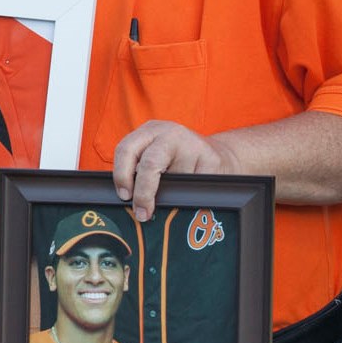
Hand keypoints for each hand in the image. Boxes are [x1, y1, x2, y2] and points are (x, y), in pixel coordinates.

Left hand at [112, 120, 229, 221]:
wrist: (220, 154)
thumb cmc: (179, 159)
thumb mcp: (155, 155)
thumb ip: (139, 169)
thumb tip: (126, 198)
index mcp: (150, 131)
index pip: (126, 149)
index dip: (121, 175)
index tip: (125, 196)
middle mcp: (170, 133)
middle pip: (149, 163)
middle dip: (142, 191)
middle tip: (142, 211)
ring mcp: (192, 145)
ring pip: (173, 179)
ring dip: (169, 194)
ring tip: (170, 199)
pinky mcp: (211, 159)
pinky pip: (193, 186)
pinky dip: (187, 195)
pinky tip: (188, 192)